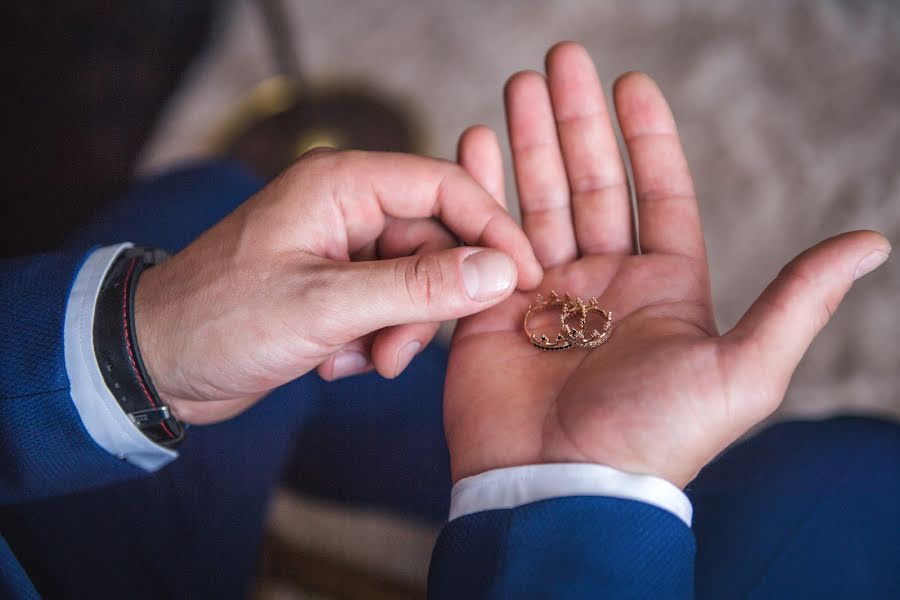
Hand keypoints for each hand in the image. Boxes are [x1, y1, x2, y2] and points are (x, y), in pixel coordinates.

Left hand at [134, 150, 541, 424]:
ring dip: (398, 331)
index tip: (526, 278)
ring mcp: (342, 248)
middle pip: (435, 243)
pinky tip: (333, 363)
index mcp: (342, 184)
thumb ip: (418, 288)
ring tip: (361, 362)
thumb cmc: (222, 320)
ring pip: (416, 283)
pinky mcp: (336, 286)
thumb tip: (500, 270)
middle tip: (400, 353)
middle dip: (428, 305)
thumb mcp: (327, 306)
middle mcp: (347, 207)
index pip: (445, 187)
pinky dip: (373, 341)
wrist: (155, 363)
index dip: (493, 230)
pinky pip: (388, 307)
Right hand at [445, 43, 889, 486]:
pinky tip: (472, 143)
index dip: (648, 138)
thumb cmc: (652, 437)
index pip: (660, 193)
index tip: (631, 81)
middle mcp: (603, 283)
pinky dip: (477, 189)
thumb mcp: (743, 369)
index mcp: (663, 288)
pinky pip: (483, 236)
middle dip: (575, 120)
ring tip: (515, 85)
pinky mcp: (489, 308)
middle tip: (558, 61)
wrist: (560, 488)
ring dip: (527, 142)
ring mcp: (543, 292)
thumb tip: (871, 241)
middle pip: (591, 183)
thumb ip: (797, 300)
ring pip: (537, 199)